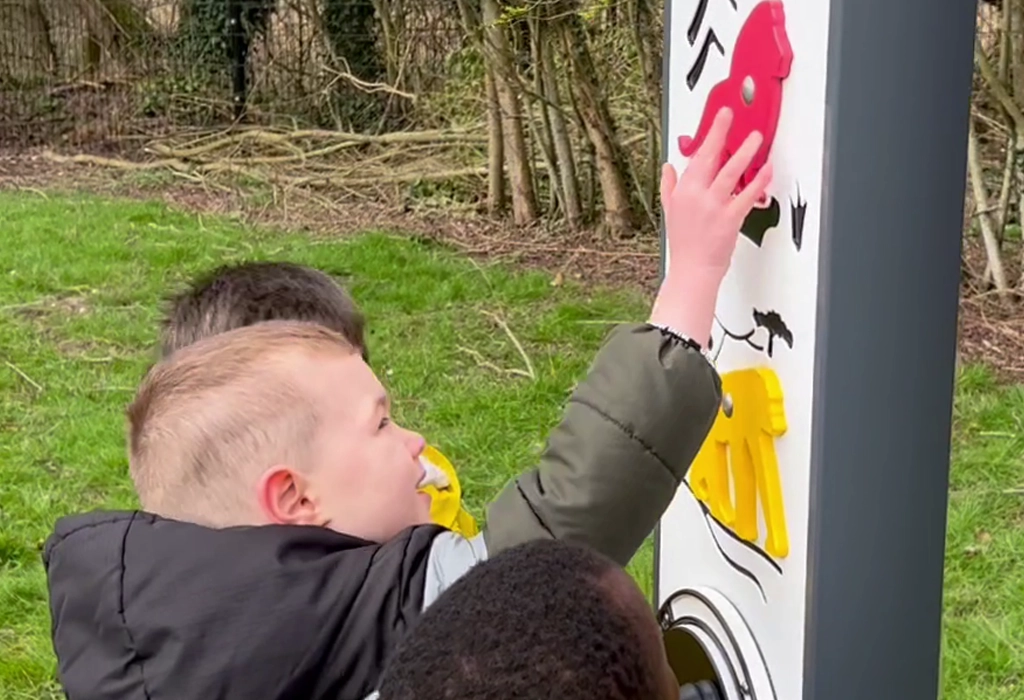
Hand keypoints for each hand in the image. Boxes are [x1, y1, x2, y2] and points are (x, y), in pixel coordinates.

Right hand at [650, 107, 772, 344]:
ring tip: (756, 138)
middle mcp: (696, 196)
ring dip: (744, 153)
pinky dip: (758, 182)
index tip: (719, 117)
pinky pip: (746, 196)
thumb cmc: (684, 243)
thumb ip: (670, 186)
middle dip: (721, 133)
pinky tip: (767, 170)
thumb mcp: (670, 211)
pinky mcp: (729, 219)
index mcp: (682, 191)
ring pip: (730, 173)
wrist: (692, 270)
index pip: (696, 156)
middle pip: (710, 158)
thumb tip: (669, 167)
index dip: (709, 134)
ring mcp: (713, 207)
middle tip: (731, 114)